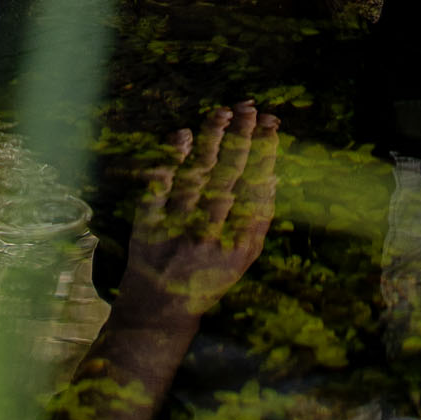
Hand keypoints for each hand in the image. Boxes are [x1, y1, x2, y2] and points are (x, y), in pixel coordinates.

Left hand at [118, 105, 280, 324]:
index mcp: (236, 247)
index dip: (264, 153)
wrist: (158, 312)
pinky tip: (183, 134)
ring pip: (196, 176)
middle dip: (242, 139)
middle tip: (250, 108)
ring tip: (224, 111)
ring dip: (211, 140)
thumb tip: (273, 175)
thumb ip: (259, 221)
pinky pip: (159, 186)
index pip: (255, 189)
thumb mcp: (241, 260)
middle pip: (228, 177)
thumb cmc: (207, 278)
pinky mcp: (147, 226)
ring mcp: (176, 231)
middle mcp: (208, 238)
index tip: (271, 124)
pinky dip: (171, 160)